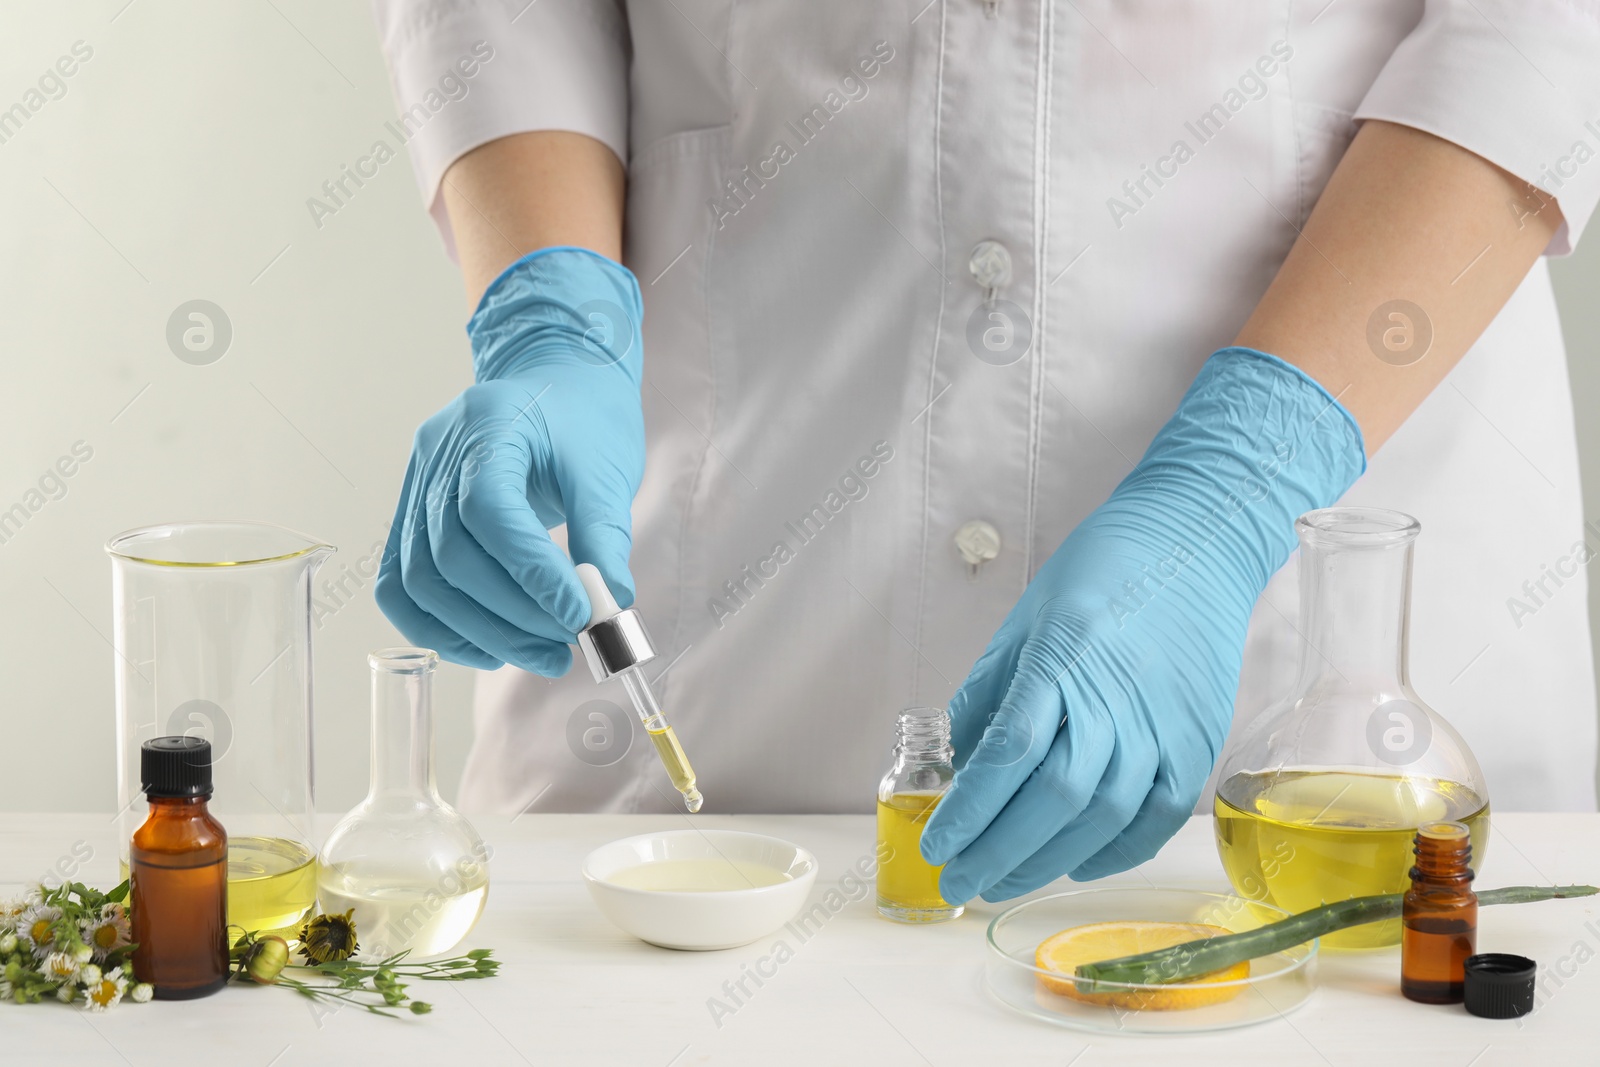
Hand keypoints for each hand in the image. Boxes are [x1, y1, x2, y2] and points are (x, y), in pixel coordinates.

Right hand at [375, 247, 644, 674]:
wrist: (555, 380)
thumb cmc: (584, 418)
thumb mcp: (607, 468)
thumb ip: (606, 537)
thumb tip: (609, 610)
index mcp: (487, 424)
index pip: (489, 511)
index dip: (531, 573)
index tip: (580, 616)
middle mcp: (436, 454)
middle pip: (450, 555)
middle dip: (513, 614)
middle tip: (568, 644)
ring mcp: (414, 486)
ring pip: (421, 580)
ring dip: (481, 632)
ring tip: (542, 653)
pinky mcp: (411, 518)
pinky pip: (403, 586)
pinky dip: (440, 628)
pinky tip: (490, 648)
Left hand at [919, 348, 1365, 902]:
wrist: (1196, 543)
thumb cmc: (1098, 575)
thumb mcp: (1023, 621)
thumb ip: (989, 694)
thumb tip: (960, 766)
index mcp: (1062, 658)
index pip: (1009, 753)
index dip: (970, 810)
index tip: (935, 845)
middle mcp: (1116, 697)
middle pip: (1053, 798)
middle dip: (996, 852)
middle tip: (957, 881)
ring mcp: (1164, 724)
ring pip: (1103, 816)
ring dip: (1046, 862)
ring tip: (1002, 880)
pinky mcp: (1198, 741)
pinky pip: (1156, 817)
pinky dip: (1113, 852)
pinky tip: (1073, 865)